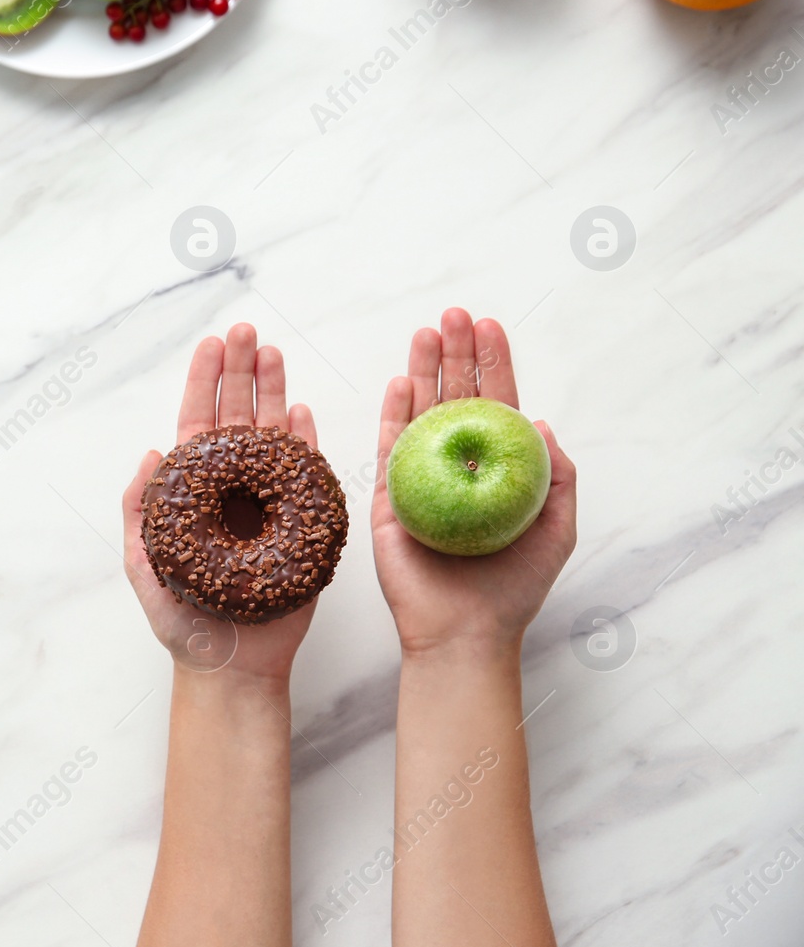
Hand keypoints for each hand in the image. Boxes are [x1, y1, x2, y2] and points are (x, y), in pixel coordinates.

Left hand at [122, 323, 322, 683]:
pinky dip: (304, 442)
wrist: (231, 668)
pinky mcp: (300, 524)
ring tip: (276, 352)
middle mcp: (231, 489)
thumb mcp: (145, 566)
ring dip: (274, 393)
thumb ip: (140, 512)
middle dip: (242, 372)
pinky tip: (302, 410)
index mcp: (193, 493)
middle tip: (248, 331)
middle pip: (237, 417)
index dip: (204, 383)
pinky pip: (305, 475)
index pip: (198, 424)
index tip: (212, 344)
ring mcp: (267, 503)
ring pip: (272, 435)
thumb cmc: (182, 623)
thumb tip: (150, 454)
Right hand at [371, 308, 576, 658]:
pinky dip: (395, 412)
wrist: (465, 631)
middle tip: (455, 314)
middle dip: (456, 352)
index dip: (494, 364)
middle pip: (456, 396)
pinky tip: (401, 381)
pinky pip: (390, 447)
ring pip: (420, 411)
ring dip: (424, 369)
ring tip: (426, 331)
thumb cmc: (514, 588)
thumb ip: (557, 477)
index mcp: (497, 470)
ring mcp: (421, 478)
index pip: (496, 404)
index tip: (491, 325)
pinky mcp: (389, 498)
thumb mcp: (556, 529)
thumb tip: (543, 423)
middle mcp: (458, 466)